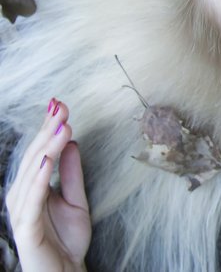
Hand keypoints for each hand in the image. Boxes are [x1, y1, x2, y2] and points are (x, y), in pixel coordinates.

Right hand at [5, 100, 91, 271]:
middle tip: (62, 107)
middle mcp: (22, 196)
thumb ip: (72, 172)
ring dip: (46, 148)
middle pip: (33, 158)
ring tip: (61, 126)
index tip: (60, 103)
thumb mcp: (77, 199)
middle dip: (47, 131)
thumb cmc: (67, 240)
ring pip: (31, 173)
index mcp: (31, 188)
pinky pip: (31, 200)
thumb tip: (71, 140)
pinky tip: (47, 161)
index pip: (39, 152)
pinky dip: (38, 179)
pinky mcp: (25, 229)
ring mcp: (21, 212)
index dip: (47, 128)